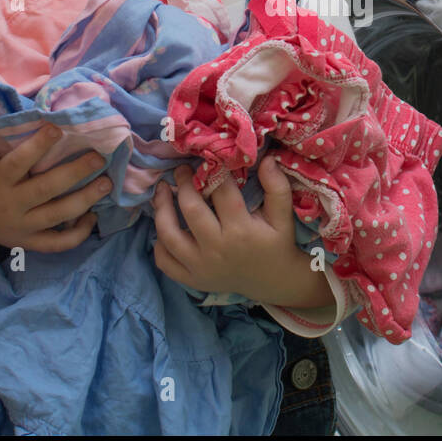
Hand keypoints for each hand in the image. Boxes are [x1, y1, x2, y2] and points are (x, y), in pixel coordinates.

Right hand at [0, 122, 109, 258]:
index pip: (18, 163)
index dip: (37, 146)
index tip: (58, 128)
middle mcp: (11, 205)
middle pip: (46, 190)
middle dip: (74, 174)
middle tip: (98, 157)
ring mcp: (22, 226)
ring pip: (57, 216)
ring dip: (84, 201)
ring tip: (107, 184)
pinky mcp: (30, 242)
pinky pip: (57, 243)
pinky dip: (77, 235)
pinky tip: (93, 218)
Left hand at [152, 155, 319, 304]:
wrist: (273, 282)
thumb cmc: (276, 244)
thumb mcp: (283, 216)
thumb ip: (277, 187)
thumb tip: (266, 159)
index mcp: (241, 231)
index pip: (221, 192)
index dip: (213, 170)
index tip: (208, 158)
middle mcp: (217, 249)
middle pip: (190, 209)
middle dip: (183, 183)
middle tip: (181, 170)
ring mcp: (200, 266)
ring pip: (168, 234)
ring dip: (161, 208)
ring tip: (162, 190)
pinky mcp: (191, 279)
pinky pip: (164, 261)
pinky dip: (159, 243)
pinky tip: (164, 225)